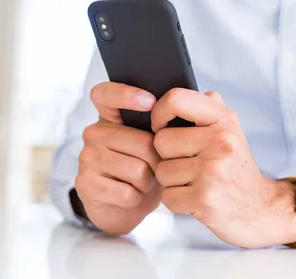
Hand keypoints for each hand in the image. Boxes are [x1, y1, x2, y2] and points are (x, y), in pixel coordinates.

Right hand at [75, 82, 162, 234]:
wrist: (128, 203)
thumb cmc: (148, 165)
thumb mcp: (156, 140)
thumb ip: (172, 117)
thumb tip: (209, 96)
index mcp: (110, 116)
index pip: (105, 93)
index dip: (125, 94)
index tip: (151, 101)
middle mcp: (94, 132)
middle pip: (139, 141)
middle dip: (158, 159)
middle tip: (156, 166)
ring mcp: (87, 158)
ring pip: (136, 169)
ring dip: (149, 181)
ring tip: (144, 181)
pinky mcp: (87, 185)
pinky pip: (127, 191)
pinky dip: (138, 198)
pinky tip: (133, 195)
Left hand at [151, 89, 295, 247]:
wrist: (259, 207)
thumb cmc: (236, 168)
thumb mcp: (231, 129)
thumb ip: (209, 108)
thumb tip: (178, 94)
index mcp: (224, 120)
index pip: (175, 99)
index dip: (159, 113)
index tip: (161, 126)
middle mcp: (220, 142)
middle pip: (160, 141)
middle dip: (167, 156)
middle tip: (189, 163)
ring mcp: (212, 171)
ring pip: (161, 171)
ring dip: (172, 180)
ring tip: (195, 181)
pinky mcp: (204, 199)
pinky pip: (167, 196)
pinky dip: (177, 200)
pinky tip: (195, 197)